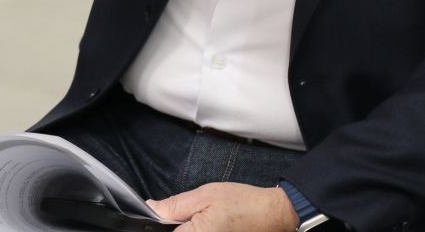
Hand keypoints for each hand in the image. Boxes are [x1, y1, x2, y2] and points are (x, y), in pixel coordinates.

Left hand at [149, 183, 297, 231]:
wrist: (273, 213)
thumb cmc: (242, 203)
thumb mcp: (203, 196)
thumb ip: (174, 205)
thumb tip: (151, 209)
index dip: (160, 224)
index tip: (167, 215)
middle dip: (177, 226)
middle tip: (193, 214)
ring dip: (189, 228)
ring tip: (206, 219)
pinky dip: (200, 229)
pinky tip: (210, 225)